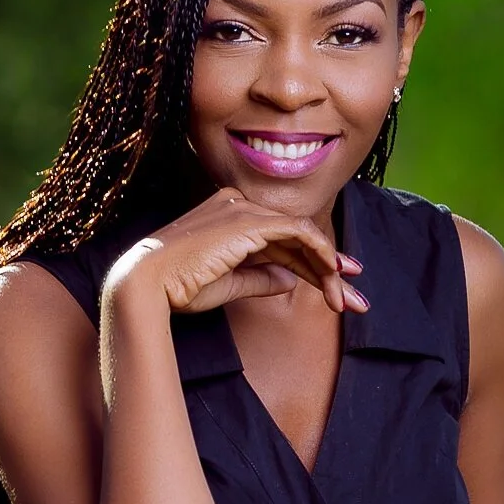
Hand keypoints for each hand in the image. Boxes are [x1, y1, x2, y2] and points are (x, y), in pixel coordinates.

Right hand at [107, 186, 368, 315]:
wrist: (147, 285)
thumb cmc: (178, 288)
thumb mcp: (228, 284)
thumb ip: (261, 278)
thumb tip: (291, 281)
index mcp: (228, 215)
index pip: (280, 239)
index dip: (312, 263)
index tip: (337, 286)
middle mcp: (237, 205)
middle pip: (295, 236)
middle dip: (329, 269)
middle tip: (355, 298)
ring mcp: (243, 209)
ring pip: (302, 234)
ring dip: (328, 268)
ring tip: (346, 298)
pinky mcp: (249, 221)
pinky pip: (298, 232)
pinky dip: (319, 252)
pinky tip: (334, 274)